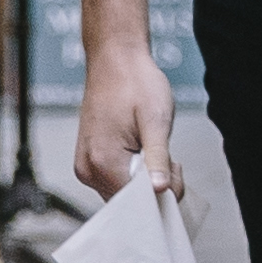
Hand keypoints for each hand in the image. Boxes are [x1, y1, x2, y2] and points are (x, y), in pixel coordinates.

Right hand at [74, 38, 175, 201]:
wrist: (115, 59)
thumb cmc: (135, 82)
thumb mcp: (156, 120)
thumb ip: (158, 158)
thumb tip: (160, 191)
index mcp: (102, 162)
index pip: (137, 203)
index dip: (162, 192)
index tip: (175, 168)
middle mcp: (88, 169)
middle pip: (129, 201)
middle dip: (153, 185)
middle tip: (168, 156)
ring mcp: (85, 165)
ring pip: (123, 191)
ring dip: (143, 177)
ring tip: (151, 145)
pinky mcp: (89, 159)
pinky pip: (115, 179)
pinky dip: (132, 170)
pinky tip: (141, 147)